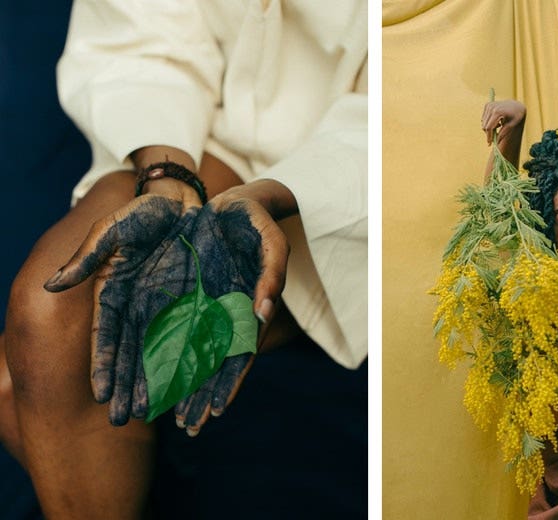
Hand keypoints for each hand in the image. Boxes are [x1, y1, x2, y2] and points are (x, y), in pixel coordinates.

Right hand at [44, 187, 201, 425]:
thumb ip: (88, 256)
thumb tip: (52, 284)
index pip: (108, 337)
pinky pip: (197, 336)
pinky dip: (195, 360)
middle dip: (129, 385)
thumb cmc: (144, 213)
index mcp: (117, 295)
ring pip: (164, 352)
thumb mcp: (113, 229)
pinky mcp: (199, 302)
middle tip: (124, 419)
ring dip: (160, 382)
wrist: (182, 202)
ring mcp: (172, 307)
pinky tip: (193, 387)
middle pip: (134, 353)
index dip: (104, 365)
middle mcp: (143, 308)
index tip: (101, 395)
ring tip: (156, 413)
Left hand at [173, 179, 292, 435]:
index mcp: (246, 307)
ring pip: (188, 351)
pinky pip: (169, 328)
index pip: (239, 353)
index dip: (230, 381)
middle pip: (212, 361)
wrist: (231, 206)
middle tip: (188, 429)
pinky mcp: (183, 296)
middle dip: (200, 394)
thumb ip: (272, 275)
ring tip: (163, 415)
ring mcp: (202, 307)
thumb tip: (261, 312)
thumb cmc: (255, 223)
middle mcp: (223, 314)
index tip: (218, 411)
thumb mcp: (271, 244)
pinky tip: (148, 375)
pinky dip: (161, 354)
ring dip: (177, 383)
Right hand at [481, 99, 526, 144]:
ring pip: (483, 123)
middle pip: (485, 126)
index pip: (489, 127)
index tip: (489, 143)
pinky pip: (484, 118)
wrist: (516, 105)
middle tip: (496, 136)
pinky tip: (497, 120)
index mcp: (497, 112)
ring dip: (490, 127)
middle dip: (489, 133)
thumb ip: (503, 133)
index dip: (489, 136)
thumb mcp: (512, 125)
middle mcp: (491, 107)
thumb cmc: (516, 116)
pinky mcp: (487, 105)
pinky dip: (489, 122)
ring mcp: (489, 105)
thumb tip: (496, 142)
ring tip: (499, 125)